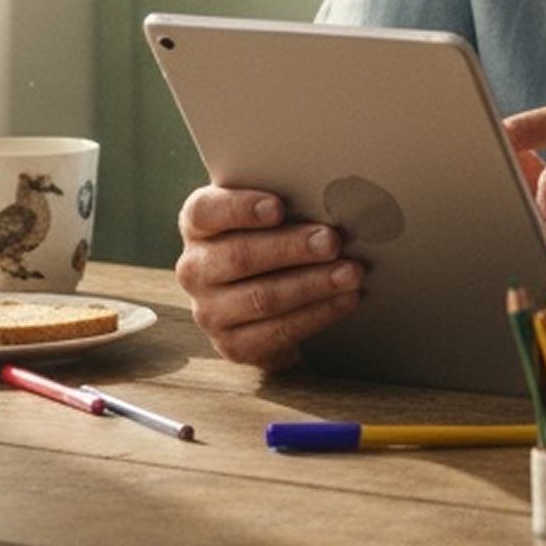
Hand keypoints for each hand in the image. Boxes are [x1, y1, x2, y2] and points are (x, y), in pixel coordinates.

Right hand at [172, 186, 364, 368]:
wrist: (264, 304)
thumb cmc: (271, 245)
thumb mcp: (268, 221)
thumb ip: (286, 206)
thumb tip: (331, 200)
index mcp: (198, 226)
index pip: (204, 212)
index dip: (239, 208)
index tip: (278, 207)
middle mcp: (194, 269)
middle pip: (239, 256)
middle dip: (291, 248)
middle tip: (332, 241)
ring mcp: (208, 311)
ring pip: (262, 297)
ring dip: (312, 284)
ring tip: (350, 272)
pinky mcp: (232, 344)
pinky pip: (277, 331)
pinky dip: (317, 314)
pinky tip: (346, 299)